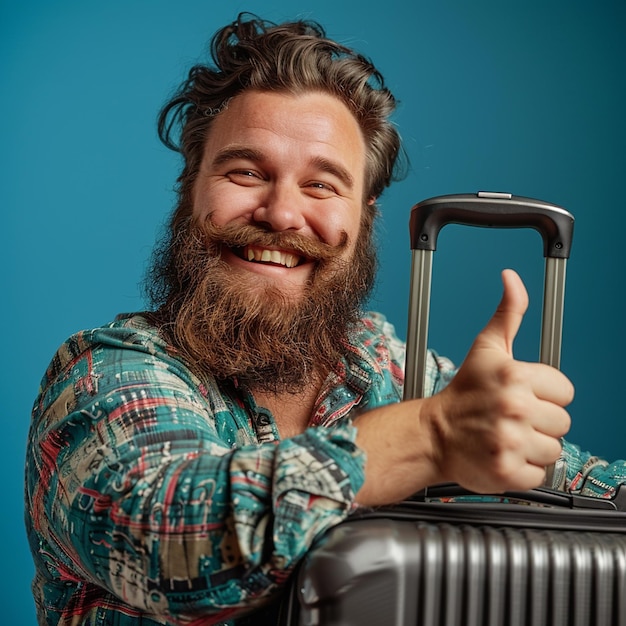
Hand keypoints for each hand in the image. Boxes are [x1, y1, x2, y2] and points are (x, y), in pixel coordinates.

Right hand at [430, 269, 573, 492]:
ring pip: (554, 450)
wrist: (433, 434)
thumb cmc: (463, 393)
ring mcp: (510, 441)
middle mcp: (514, 408)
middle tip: (511, 417)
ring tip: (507, 435)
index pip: (565, 391)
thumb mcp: (485, 348)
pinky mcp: (507, 471)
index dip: (546, 394)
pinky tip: (504, 454)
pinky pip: (539, 473)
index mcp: (515, 376)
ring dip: (533, 446)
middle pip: (563, 422)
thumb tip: (512, 278)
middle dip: (540, 422)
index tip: (523, 396)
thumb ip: (508, 313)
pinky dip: (524, 469)